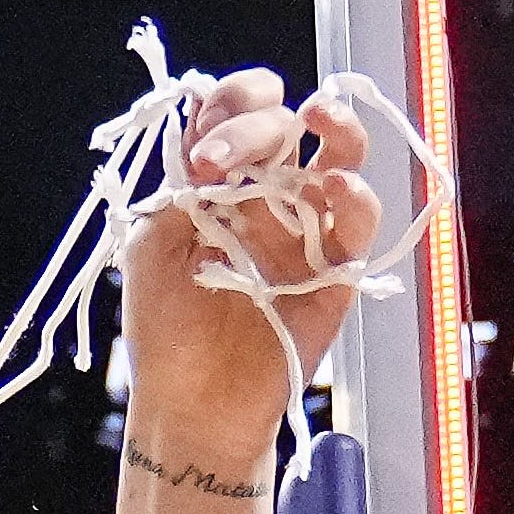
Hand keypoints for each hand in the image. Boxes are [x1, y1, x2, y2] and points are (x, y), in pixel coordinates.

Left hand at [121, 70, 387, 465]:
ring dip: (338, 127)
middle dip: (255, 125)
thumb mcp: (153, 243)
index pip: (238, 114)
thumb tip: (214, 131)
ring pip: (342, 158)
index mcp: (222, 183)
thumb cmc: (166, 329)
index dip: (229, 107)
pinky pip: (359, 225)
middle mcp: (269, 198)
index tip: (203, 143)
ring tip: (320, 114)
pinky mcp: (337, 274)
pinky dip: (355, 198)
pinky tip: (333, 189)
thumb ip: (183, 184)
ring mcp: (307, 233)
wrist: (192, 406)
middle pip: (287, 127)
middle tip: (218, 161)